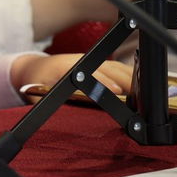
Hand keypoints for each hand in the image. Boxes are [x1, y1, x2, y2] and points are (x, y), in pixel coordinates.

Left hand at [10, 53, 133, 95]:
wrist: (32, 68)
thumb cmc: (35, 83)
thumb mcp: (37, 96)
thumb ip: (50, 105)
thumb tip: (64, 116)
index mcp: (64, 66)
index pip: (89, 72)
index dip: (104, 82)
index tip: (116, 90)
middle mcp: (80, 60)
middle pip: (109, 68)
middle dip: (125, 82)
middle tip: (139, 99)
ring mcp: (90, 60)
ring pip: (116, 67)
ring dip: (131, 79)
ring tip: (144, 95)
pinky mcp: (96, 64)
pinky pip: (117, 68)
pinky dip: (129, 76)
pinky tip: (139, 87)